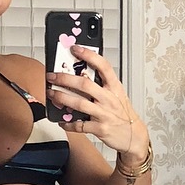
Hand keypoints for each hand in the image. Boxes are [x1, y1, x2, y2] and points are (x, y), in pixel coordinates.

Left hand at [46, 45, 149, 163]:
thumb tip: (79, 73)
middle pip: (85, 84)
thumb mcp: (117, 95)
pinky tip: (61, 120)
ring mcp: (104, 114)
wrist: (133, 136)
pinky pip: (80, 125)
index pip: (103, 66)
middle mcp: (109, 99)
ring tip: (52, 93)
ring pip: (79, 103)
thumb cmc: (122, 113)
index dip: (89, 55)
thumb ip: (101, 85)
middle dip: (65, 78)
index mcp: (114, 87)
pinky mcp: (100, 129)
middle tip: (52, 75)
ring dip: (62, 97)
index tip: (75, 49)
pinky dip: (68, 123)